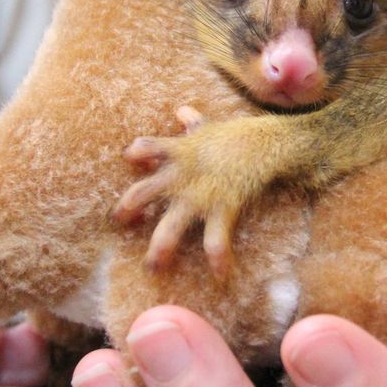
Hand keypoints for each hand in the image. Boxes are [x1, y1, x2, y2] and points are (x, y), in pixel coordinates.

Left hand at [115, 105, 268, 276]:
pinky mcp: (221, 209)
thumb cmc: (237, 138)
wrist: (267, 144)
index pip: (144, 147)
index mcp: (177, 152)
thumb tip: (183, 110)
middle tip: (120, 223)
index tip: (130, 161)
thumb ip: (192, 122)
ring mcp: (198, 196)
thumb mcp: (210, 128)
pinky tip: (220, 276)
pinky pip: (215, 241)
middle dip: (128, 209)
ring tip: (153, 268)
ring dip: (159, 249)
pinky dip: (218, 259)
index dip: (134, 154)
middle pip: (142, 193)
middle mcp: (180, 176)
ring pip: (170, 227)